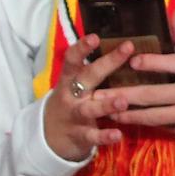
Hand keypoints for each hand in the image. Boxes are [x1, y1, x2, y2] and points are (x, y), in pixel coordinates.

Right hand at [42, 35, 135, 161]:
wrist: (47, 138)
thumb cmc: (70, 105)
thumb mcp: (73, 87)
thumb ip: (92, 73)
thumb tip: (122, 50)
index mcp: (69, 80)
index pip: (72, 60)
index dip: (81, 48)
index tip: (95, 37)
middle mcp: (71, 96)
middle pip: (88, 77)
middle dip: (107, 63)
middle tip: (127, 48)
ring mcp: (74, 116)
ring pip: (89, 109)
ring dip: (106, 104)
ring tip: (123, 101)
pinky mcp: (79, 136)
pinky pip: (92, 136)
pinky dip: (104, 136)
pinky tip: (117, 135)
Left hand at [99, 11, 174, 136]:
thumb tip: (173, 11)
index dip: (155, 62)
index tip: (132, 61)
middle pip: (156, 94)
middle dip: (126, 94)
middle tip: (99, 95)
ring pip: (155, 115)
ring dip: (128, 114)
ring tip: (105, 110)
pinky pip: (163, 127)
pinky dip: (142, 125)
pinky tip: (123, 121)